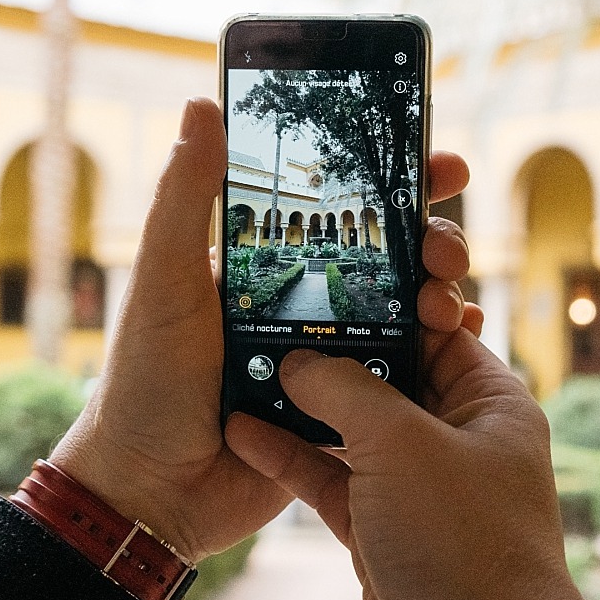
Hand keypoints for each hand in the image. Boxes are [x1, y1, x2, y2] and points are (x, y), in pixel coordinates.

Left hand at [49, 97, 481, 562]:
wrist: (150, 493)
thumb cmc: (143, 383)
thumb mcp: (164, 282)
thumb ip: (184, 200)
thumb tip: (200, 106)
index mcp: (259, 269)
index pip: (335, 210)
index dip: (390, 184)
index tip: (436, 164)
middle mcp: (297, 308)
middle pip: (384, 259)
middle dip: (430, 242)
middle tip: (444, 247)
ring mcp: (324, 361)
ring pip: (401, 316)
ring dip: (437, 298)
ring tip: (445, 301)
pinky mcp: (341, 416)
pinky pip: (399, 380)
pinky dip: (434, 359)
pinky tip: (456, 345)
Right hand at [226, 274, 586, 599]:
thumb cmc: (461, 543)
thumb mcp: (399, 443)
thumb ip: (343, 389)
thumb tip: (299, 360)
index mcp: (490, 405)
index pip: (437, 331)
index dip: (390, 300)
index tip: (333, 273)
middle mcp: (458, 442)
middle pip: (388, 379)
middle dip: (333, 353)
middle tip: (273, 314)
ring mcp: (418, 492)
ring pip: (352, 432)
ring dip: (302, 406)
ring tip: (244, 367)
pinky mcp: (381, 536)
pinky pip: (330, 481)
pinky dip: (291, 458)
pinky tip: (243, 432)